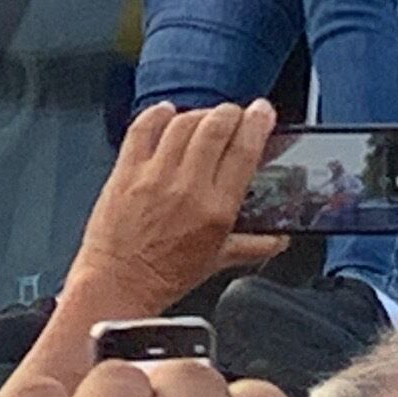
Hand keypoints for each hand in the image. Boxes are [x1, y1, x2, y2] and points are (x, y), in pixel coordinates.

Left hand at [66, 100, 285, 312]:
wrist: (118, 284)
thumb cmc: (164, 277)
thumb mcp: (217, 261)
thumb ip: (253, 245)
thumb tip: (279, 238)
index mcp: (216, 210)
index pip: (244, 151)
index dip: (257, 124)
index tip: (262, 112)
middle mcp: (187, 188)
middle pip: (215, 128)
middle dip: (230, 113)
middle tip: (235, 114)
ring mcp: (154, 176)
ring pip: (182, 123)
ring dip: (199, 113)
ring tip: (205, 117)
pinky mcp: (125, 172)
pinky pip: (142, 129)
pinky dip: (156, 114)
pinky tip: (165, 112)